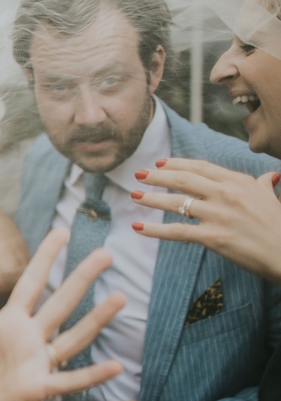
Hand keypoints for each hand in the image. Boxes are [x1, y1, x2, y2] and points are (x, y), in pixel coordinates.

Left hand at [0, 228, 124, 400]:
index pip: (30, 285)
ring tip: (120, 297)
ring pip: (72, 336)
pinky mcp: (37, 388)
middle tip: (106, 253)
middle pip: (60, 303)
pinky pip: (67, 380)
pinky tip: (115, 366)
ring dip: (96, 319)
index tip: (61, 233)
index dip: (44, 259)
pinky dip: (91, 375)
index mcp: (9, 325)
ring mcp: (38, 363)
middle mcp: (30, 340)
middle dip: (81, 279)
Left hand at [132, 158, 280, 283]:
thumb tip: (269, 176)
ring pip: (175, 203)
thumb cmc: (279, 226)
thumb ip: (263, 184)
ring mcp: (218, 215)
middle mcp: (225, 194)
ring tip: (133, 195)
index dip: (176, 163)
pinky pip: (177, 231)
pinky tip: (138, 227)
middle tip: (138, 175)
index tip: (159, 163)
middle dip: (157, 176)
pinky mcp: (213, 237)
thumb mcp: (270, 198)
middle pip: (183, 179)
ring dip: (150, 198)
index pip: (200, 167)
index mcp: (238, 182)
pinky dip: (154, 230)